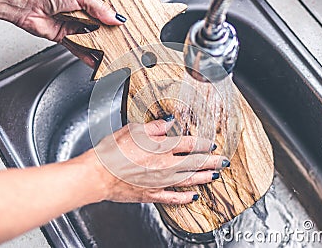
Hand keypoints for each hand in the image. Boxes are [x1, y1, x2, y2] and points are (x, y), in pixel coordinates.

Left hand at [0, 0, 124, 66]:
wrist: (24, 3)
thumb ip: (101, 8)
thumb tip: (117, 19)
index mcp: (88, 1)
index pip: (108, 15)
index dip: (116, 24)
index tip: (126, 33)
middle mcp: (82, 14)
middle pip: (101, 31)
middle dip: (111, 40)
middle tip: (122, 48)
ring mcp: (74, 27)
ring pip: (92, 42)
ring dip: (101, 51)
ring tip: (112, 59)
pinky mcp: (65, 39)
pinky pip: (80, 50)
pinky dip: (88, 58)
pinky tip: (97, 62)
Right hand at [88, 119, 228, 204]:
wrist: (97, 175)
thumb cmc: (112, 152)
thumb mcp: (132, 131)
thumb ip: (154, 128)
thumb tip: (169, 123)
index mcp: (161, 148)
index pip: (189, 144)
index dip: (203, 143)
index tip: (212, 144)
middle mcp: (165, 166)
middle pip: (195, 162)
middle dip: (212, 161)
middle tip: (224, 161)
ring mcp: (160, 182)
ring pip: (189, 180)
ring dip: (204, 177)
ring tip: (215, 176)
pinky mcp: (152, 195)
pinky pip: (173, 198)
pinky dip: (185, 198)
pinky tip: (194, 197)